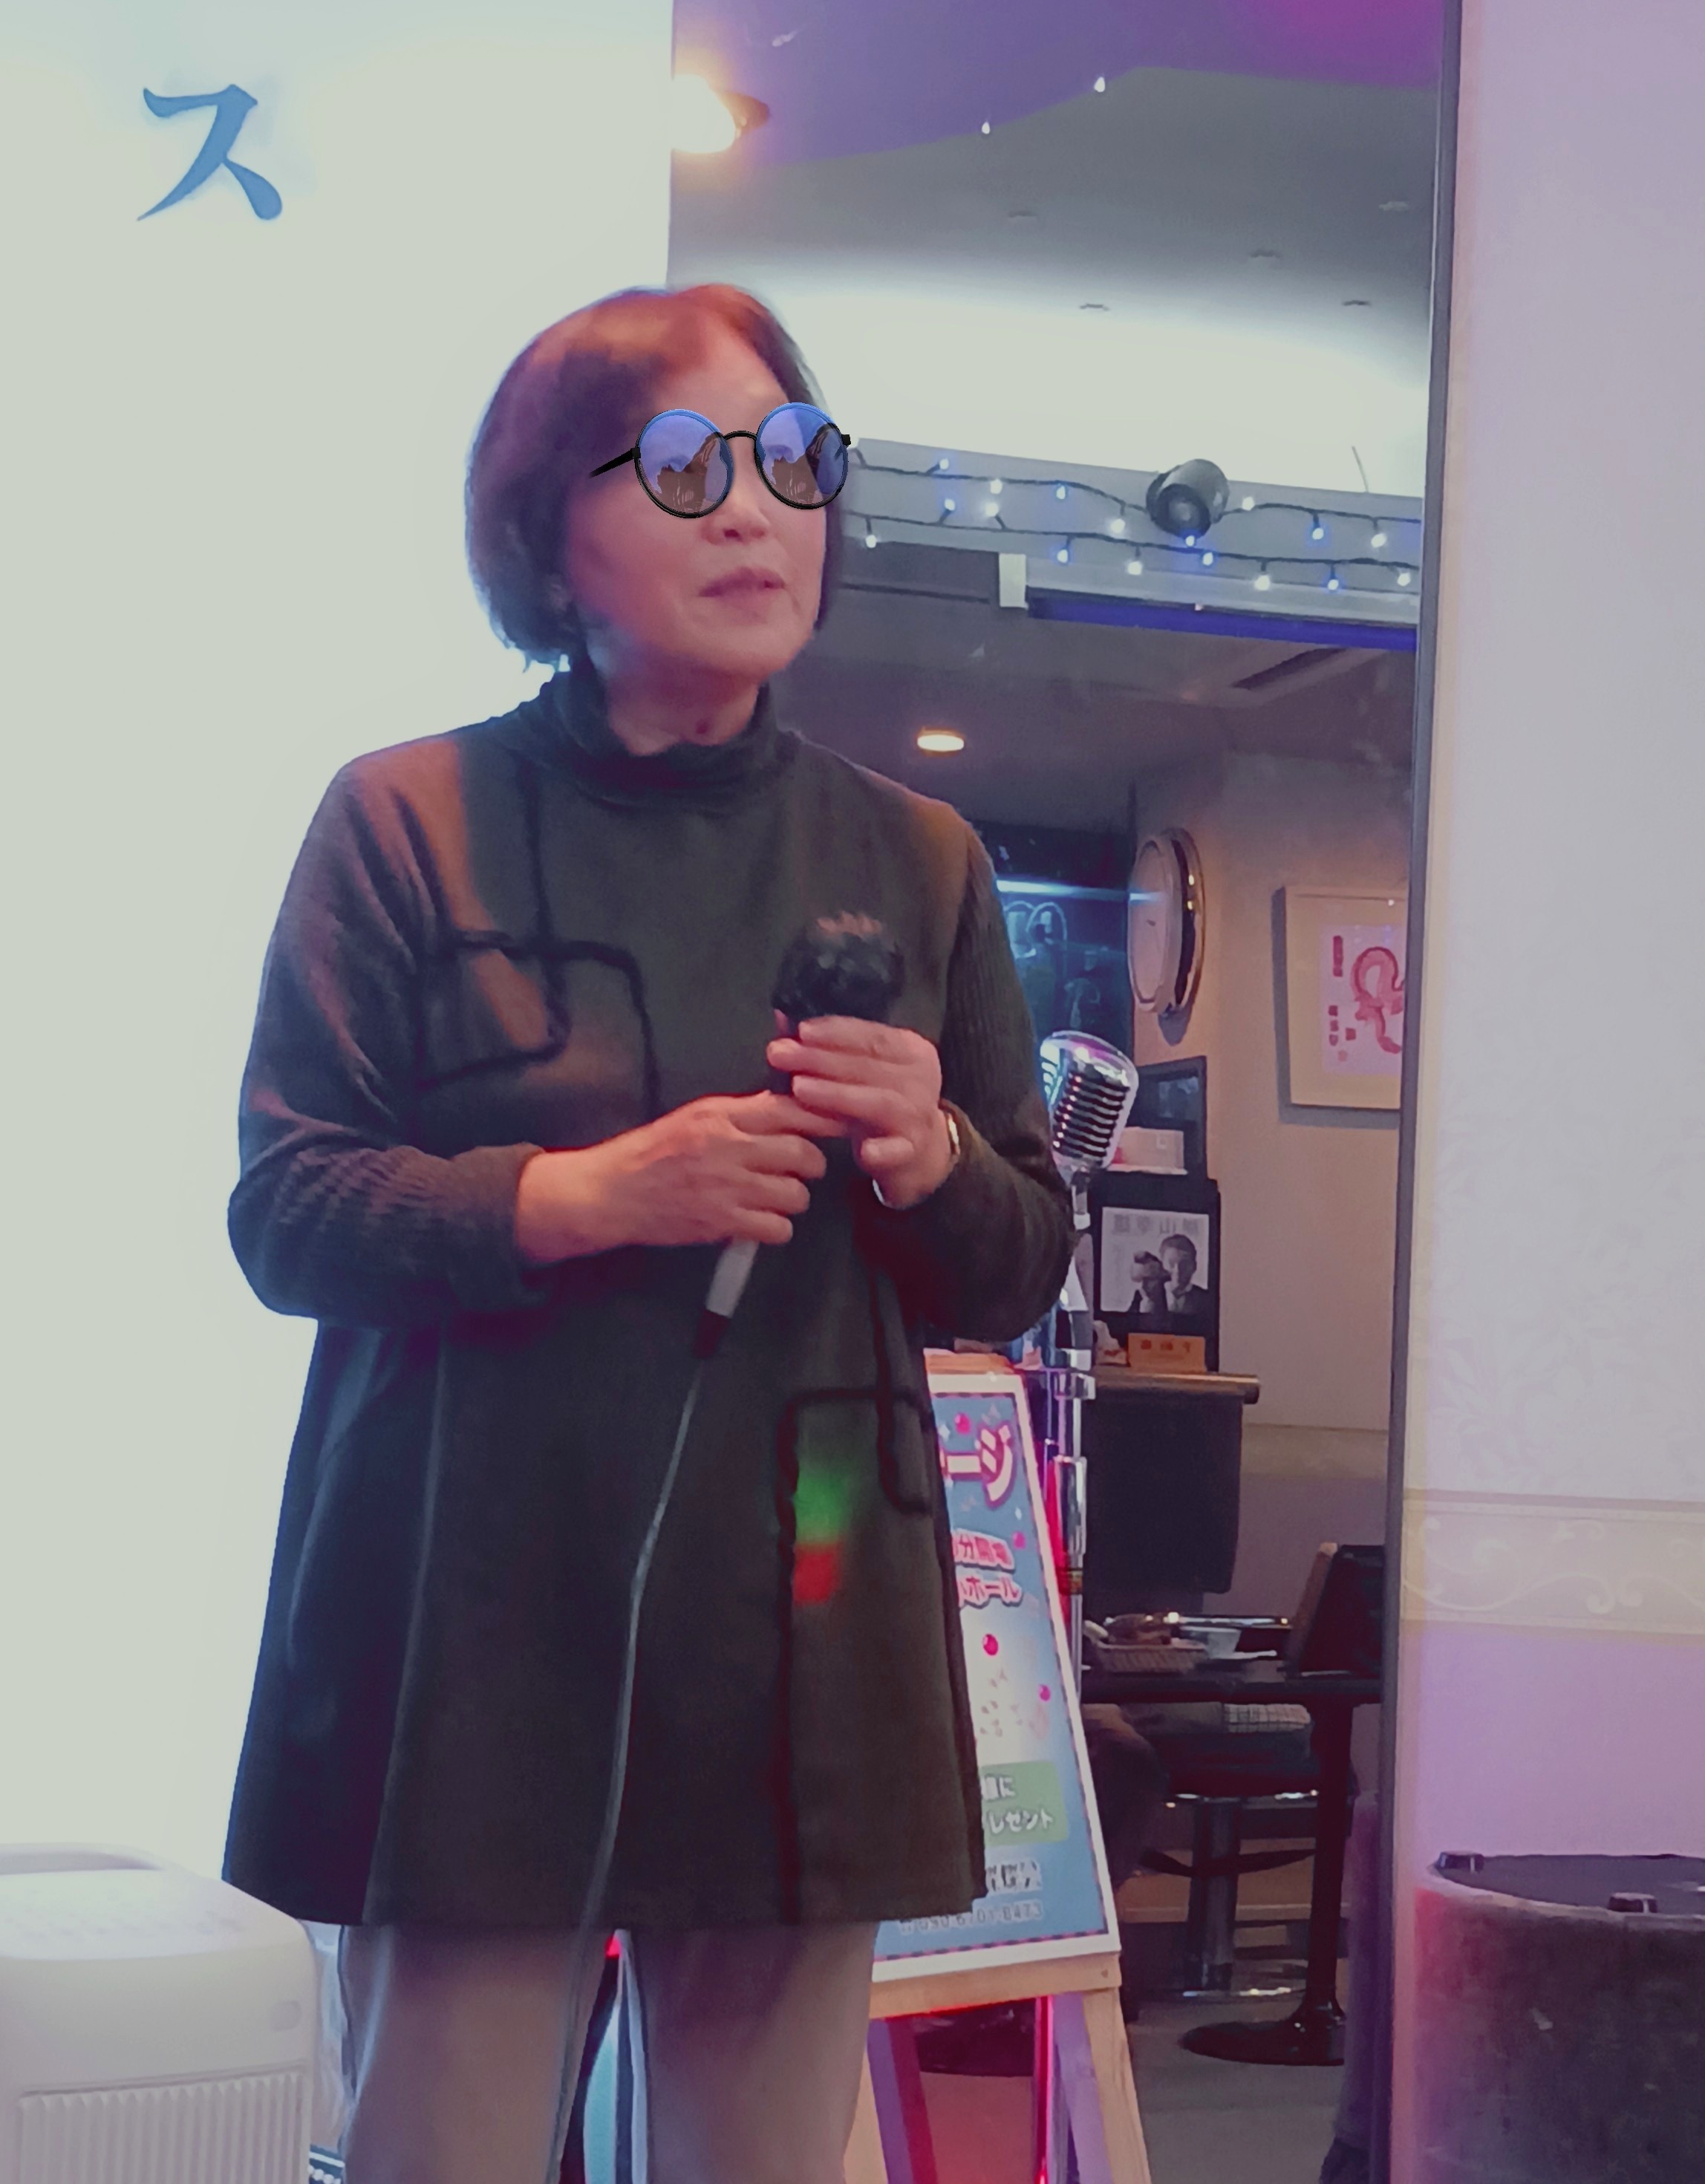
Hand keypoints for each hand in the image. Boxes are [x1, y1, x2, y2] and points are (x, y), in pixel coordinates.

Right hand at [515, 1091, 843, 1263]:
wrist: (612, 1192)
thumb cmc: (655, 1150)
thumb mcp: (696, 1115)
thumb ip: (743, 1107)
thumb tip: (787, 1095)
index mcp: (721, 1114)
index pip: (789, 1108)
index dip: (823, 1116)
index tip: (838, 1121)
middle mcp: (728, 1147)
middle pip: (802, 1152)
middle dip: (813, 1162)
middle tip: (805, 1167)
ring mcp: (726, 1188)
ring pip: (795, 1193)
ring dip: (795, 1196)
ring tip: (778, 1195)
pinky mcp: (721, 1223)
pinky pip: (777, 1228)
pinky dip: (777, 1227)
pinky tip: (762, 1220)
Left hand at [768, 1018, 954, 1211]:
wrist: (918, 1145)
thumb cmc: (878, 1097)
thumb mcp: (860, 1067)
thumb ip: (825, 1043)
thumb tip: (782, 1016)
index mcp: (910, 1050)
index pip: (872, 1035)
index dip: (835, 1031)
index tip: (800, 1030)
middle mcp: (920, 1079)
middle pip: (868, 1065)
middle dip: (820, 1059)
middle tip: (780, 1054)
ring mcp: (918, 1115)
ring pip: (878, 1101)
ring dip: (838, 1095)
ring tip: (799, 1089)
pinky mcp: (912, 1149)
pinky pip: (898, 1150)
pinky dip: (884, 1152)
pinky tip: (864, 1153)